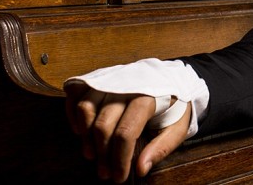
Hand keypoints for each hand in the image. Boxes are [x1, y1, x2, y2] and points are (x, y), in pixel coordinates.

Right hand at [65, 83, 191, 182]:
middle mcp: (126, 85)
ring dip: (85, 136)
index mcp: (149, 96)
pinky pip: (77, 94)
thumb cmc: (174, 104)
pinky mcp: (98, 78)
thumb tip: (141, 169)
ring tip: (92, 154)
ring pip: (86, 108)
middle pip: (103, 124)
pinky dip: (73, 114)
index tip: (119, 176)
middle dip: (102, 154)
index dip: (120, 158)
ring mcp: (110, 79)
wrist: (171, 77)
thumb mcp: (178, 126)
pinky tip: (81, 132)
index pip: (126, 132)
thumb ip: (162, 147)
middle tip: (105, 172)